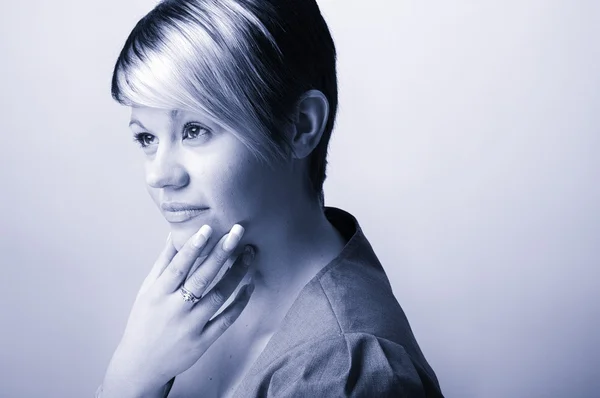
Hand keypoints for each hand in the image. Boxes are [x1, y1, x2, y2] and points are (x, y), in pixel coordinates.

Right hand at [100, 224, 254, 397]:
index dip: (193, 248)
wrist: (141, 365)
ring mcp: (191, 327)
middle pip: (202, 278)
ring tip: (249, 253)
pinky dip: (240, 303)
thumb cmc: (144, 321)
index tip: (208, 228)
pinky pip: (226, 320)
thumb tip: (174, 233)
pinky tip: (249, 286)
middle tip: (238, 232)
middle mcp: (175, 309)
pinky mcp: (203, 342)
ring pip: (218, 296)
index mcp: (158, 294)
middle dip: (221, 253)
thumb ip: (163, 262)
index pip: (178, 267)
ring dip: (236, 273)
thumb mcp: (147, 290)